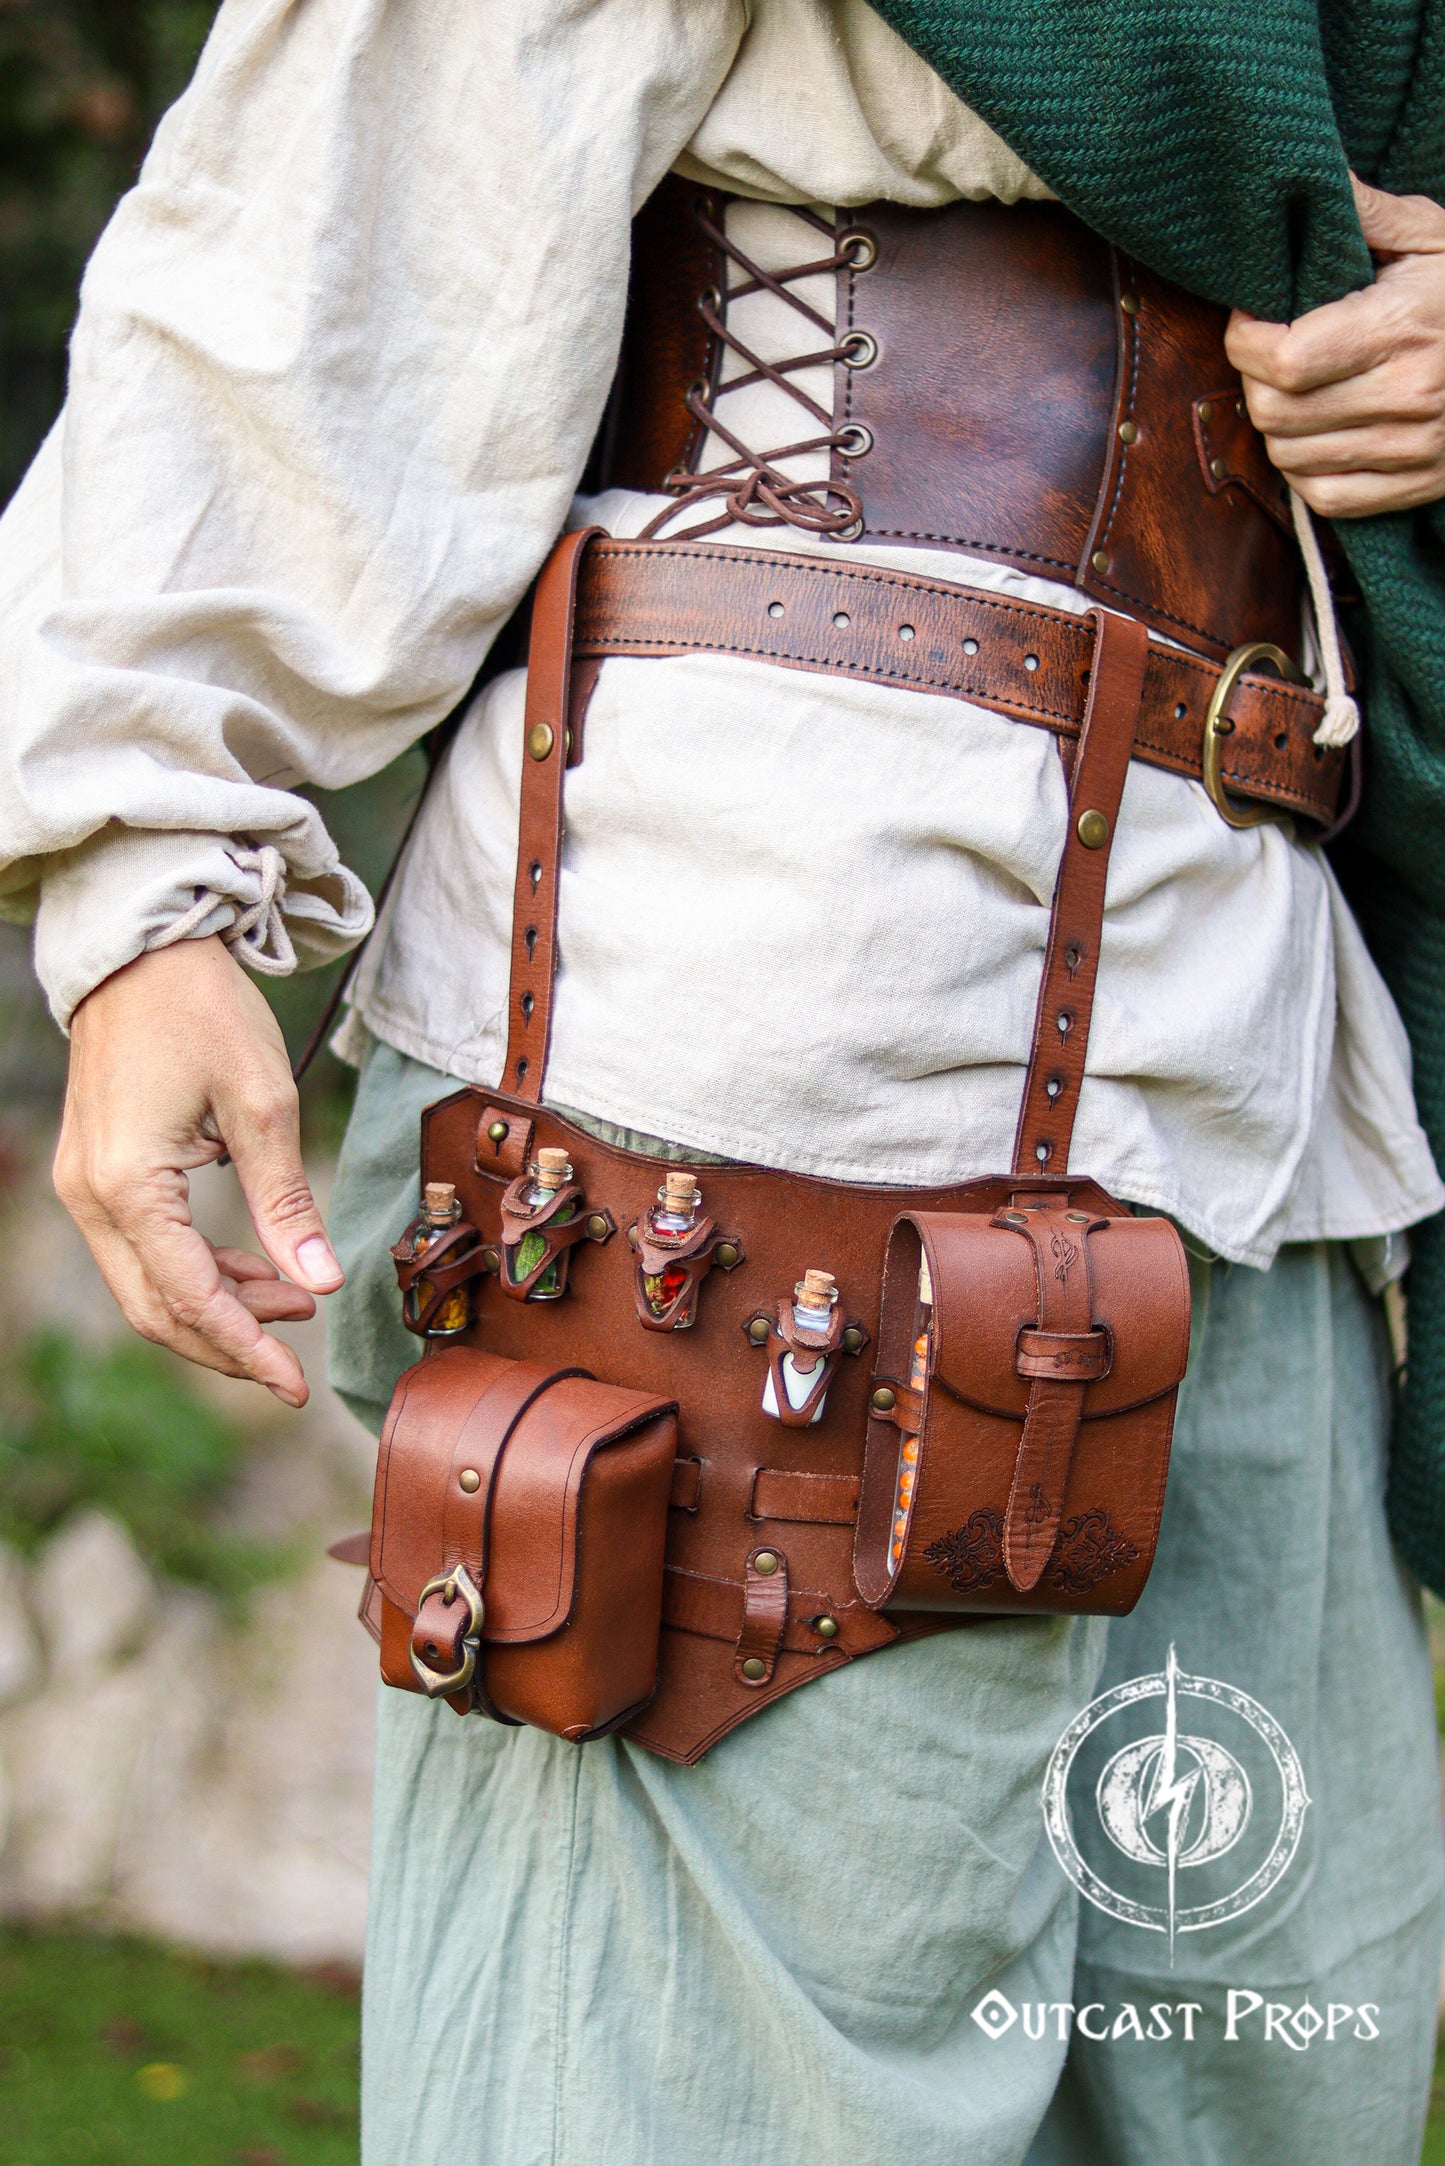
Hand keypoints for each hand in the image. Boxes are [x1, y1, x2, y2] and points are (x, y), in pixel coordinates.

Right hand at [54, 935, 343, 1405]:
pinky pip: (142, 1251)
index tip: (297, 1385)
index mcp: (130, 1185)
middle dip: (229, 1344)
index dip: (247, 1350)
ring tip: (294, 1300)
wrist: (142, 951)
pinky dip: (197, 1271)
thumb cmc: (204, 1010)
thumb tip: (321, 1280)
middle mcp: (91, 1198)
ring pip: (146, 1287)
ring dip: (218, 1306)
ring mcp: (85, 1188)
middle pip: (156, 1310)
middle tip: (296, 1361)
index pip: (191, 1298)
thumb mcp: (264, 1102)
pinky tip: (256, 1269)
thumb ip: (287, 1200)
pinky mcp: (96, 1174)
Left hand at [1226, 176, 1444, 516]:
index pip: (1284, 358)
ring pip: (1289, 457)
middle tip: (1269, 352)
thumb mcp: (1433, 235)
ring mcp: (1414, 447)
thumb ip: (1365, 213)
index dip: (1247, 341)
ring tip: (1295, 390)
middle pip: (1274, 412)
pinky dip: (1304, 469)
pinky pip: (1325, 496)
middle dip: (1254, 380)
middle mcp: (1408, 394)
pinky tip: (1316, 434)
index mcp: (1403, 326)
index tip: (1253, 318)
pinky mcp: (1416, 485)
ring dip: (1276, 425)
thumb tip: (1308, 171)